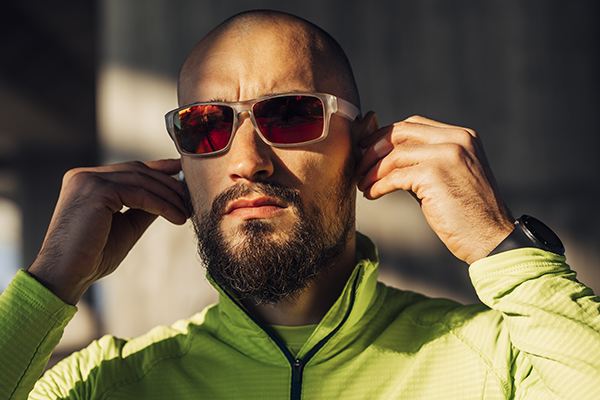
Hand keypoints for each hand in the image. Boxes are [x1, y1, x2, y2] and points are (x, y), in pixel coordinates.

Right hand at [27, 159, 187, 304]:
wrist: (67, 276)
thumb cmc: (93, 256)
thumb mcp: (126, 226)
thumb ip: (144, 208)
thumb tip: (169, 198)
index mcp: (87, 181)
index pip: (130, 169)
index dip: (159, 169)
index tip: (182, 172)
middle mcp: (85, 176)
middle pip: (137, 171)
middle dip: (168, 184)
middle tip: (190, 198)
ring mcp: (88, 180)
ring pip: (140, 181)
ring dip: (168, 196)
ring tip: (186, 212)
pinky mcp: (96, 191)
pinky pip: (138, 194)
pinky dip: (161, 205)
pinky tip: (176, 217)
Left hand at [356, 115, 513, 264]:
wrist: (491, 239)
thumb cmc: (467, 214)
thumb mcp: (446, 177)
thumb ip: (420, 162)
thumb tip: (383, 158)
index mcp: (461, 136)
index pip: (413, 125)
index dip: (385, 135)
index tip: (367, 149)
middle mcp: (456, 140)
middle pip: (400, 132)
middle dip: (374, 148)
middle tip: (359, 166)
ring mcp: (447, 154)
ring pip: (395, 154)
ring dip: (372, 170)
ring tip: (363, 184)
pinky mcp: (435, 174)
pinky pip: (395, 176)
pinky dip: (378, 185)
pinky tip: (372, 194)